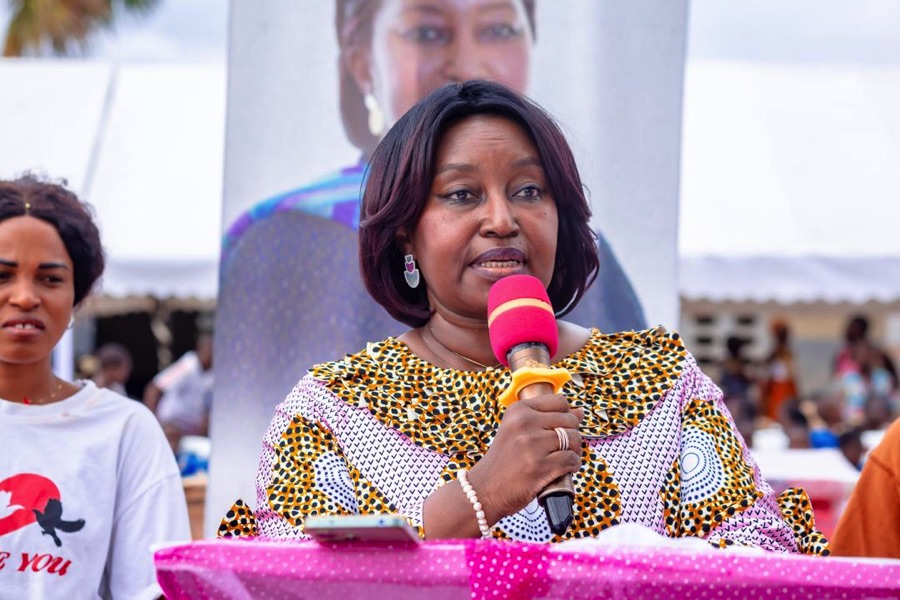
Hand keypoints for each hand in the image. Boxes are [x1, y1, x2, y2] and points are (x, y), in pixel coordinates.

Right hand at [468, 393, 582, 524]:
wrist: (484, 489)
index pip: (560, 401)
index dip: (566, 416)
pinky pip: (572, 459)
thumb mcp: (517, 430)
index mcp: (518, 410)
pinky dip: (573, 466)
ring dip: (574, 451)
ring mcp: (532, 444)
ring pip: (573, 439)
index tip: (559, 429)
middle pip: (570, 420)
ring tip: (562, 459)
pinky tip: (563, 470)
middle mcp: (524, 423)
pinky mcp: (540, 466)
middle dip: (572, 435)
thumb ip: (547, 418)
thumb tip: (580, 411)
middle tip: (561, 448)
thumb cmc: (504, 460)